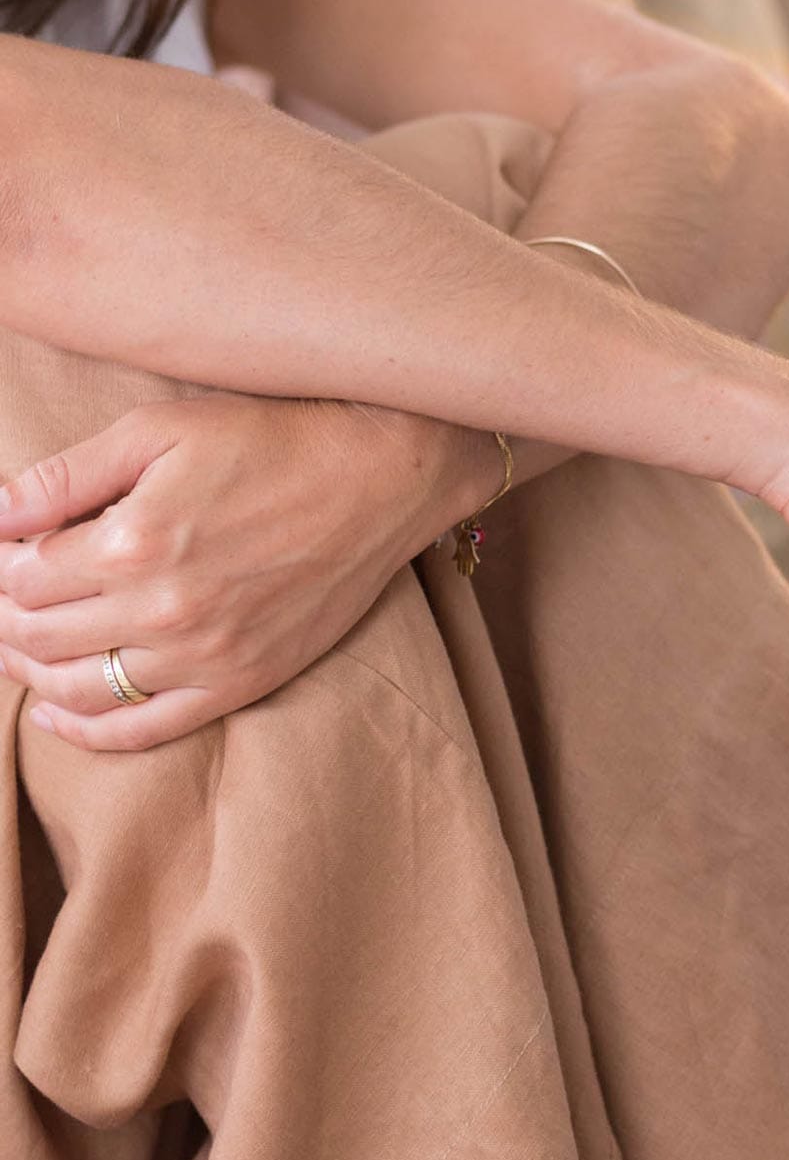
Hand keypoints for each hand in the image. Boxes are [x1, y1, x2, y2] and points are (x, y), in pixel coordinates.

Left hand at [0, 395, 498, 750]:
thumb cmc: (271, 440)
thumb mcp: (160, 429)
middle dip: (0, 616)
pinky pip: (143, 729)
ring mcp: (203, 656)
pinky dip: (85, 730)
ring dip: (27, 671)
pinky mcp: (239, 682)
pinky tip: (52, 712)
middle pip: (37, 635)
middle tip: (2, 594)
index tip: (4, 547)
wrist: (380, 478)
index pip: (18, 576)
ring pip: (77, 688)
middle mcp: (162, 611)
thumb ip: (67, 475)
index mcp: (133, 543)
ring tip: (14, 645)